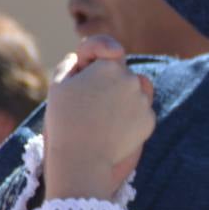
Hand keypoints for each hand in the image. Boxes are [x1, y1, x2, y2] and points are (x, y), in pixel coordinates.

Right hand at [44, 36, 154, 200]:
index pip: (108, 48)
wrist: (82, 160)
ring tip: (103, 115)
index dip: (95, 55)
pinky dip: (130, 116)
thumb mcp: (59, 84)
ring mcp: (143, 102)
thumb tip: (86, 57)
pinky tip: (112, 129)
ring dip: (123, 96)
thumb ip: (74, 63)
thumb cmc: (65, 121)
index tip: (85, 67)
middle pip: (122, 71)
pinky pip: (141, 111)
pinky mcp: (149, 122)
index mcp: (110, 66)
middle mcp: (132, 80)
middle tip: (89, 102)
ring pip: (136, 89)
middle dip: (108, 80)